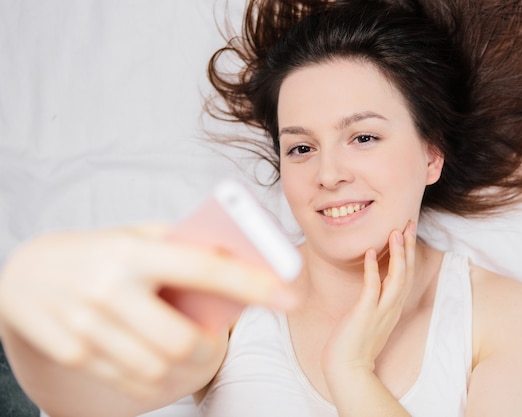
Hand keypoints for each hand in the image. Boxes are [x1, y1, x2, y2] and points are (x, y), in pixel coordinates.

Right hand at [0, 225, 296, 398]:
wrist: (26, 273)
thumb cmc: (101, 251)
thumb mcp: (140, 236)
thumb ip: (186, 246)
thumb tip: (242, 259)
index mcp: (133, 250)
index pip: (205, 267)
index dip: (252, 283)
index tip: (289, 296)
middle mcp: (109, 287)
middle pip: (182, 339)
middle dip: (208, 347)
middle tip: (213, 340)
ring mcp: (87, 325)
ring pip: (159, 367)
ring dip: (186, 367)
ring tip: (188, 349)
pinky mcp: (74, 352)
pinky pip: (132, 382)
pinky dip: (156, 378)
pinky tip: (157, 359)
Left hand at [321, 220, 416, 380]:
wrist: (347, 368)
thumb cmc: (353, 342)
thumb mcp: (369, 317)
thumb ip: (374, 300)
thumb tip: (372, 281)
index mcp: (393, 307)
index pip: (407, 275)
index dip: (409, 253)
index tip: (408, 231)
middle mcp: (391, 308)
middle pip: (408, 272)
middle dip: (409, 247)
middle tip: (409, 223)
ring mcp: (380, 311)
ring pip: (397, 278)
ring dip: (398, 255)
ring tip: (396, 232)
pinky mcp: (365, 315)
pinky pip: (372, 288)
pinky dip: (373, 270)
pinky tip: (371, 252)